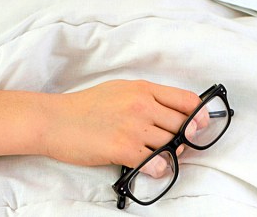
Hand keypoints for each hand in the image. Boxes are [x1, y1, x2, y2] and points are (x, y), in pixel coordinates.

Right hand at [42, 80, 200, 168]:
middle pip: (183, 125)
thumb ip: (147, 98)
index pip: (186, 100)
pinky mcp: (123, 148)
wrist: (54, 120)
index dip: (200, 115)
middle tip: (177, 145)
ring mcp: (133, 127)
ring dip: (170, 154)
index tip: (201, 125)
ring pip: (171, 144)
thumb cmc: (85, 106)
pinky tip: (150, 166)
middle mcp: (142, 105)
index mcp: (143, 89)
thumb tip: (171, 113)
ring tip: (158, 155)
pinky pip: (155, 162)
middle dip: (185, 138)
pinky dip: (158, 168)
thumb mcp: (120, 89)